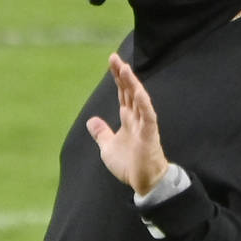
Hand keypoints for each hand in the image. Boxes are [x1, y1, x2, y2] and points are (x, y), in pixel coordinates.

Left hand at [86, 53, 168, 195]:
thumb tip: (90, 121)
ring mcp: (144, 125)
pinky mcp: (150, 135)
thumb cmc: (129, 165)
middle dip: (123, 75)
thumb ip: (101, 133)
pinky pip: (148, 116)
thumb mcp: (108, 148)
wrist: (144, 182)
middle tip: (114, 58)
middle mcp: (137, 118)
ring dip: (132, 84)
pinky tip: (138, 92)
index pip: (123, 93)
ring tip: (124, 69)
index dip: (118, 78)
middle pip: (130, 91)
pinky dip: (143, 104)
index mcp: (128, 119)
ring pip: (139, 100)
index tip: (112, 61)